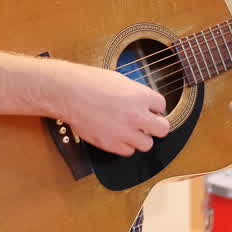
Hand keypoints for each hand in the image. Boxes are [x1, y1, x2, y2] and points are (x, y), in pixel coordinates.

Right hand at [44, 61, 169, 156]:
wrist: (69, 92)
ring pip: (147, 144)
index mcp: (140, 96)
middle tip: (147, 123)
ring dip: (140, 138)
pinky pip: (128, 151)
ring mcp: (124, 132)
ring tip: (130, 131)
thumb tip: (143, 102)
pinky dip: (125, 146)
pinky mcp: (111, 144)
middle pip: (162, 129)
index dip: (154, 107)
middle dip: (155, 125)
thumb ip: (135, 93)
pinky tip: (118, 136)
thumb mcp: (119, 80)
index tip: (148, 109)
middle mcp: (137, 115)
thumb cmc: (90, 82)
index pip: (161, 106)